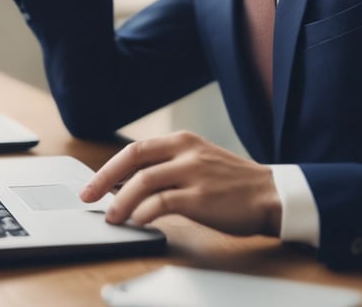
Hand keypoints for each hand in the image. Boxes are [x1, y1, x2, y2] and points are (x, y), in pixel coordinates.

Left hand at [79, 131, 281, 236]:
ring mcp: (194, 173)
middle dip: (105, 179)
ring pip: (143, 181)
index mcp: (182, 141)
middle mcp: (185, 151)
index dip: (109, 167)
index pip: (135, 149)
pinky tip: (137, 222)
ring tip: (112, 217)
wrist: (272, 195)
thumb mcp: (199, 162)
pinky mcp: (201, 197)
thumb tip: (127, 186)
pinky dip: (144, 212)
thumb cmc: (232, 184)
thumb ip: (167, 167)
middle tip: (89, 197)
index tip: (92, 184)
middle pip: (132, 159)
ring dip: (121, 201)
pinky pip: (162, 203)